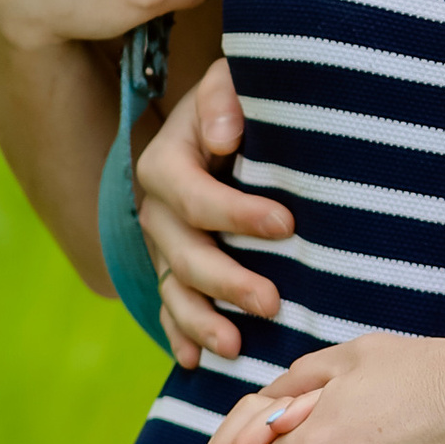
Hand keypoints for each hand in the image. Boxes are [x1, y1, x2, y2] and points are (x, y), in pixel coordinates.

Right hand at [138, 59, 296, 365]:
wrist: (233, 118)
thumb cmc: (244, 100)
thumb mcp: (234, 81)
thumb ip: (224, 97)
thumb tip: (222, 136)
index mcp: (166, 163)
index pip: (194, 197)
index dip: (237, 214)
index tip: (287, 224)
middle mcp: (157, 209)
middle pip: (183, 254)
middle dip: (226, 281)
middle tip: (272, 302)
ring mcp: (164, 244)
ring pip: (174, 289)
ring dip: (202, 322)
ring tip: (236, 348)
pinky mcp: (176, 268)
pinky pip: (170, 307)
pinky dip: (181, 334)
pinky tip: (196, 362)